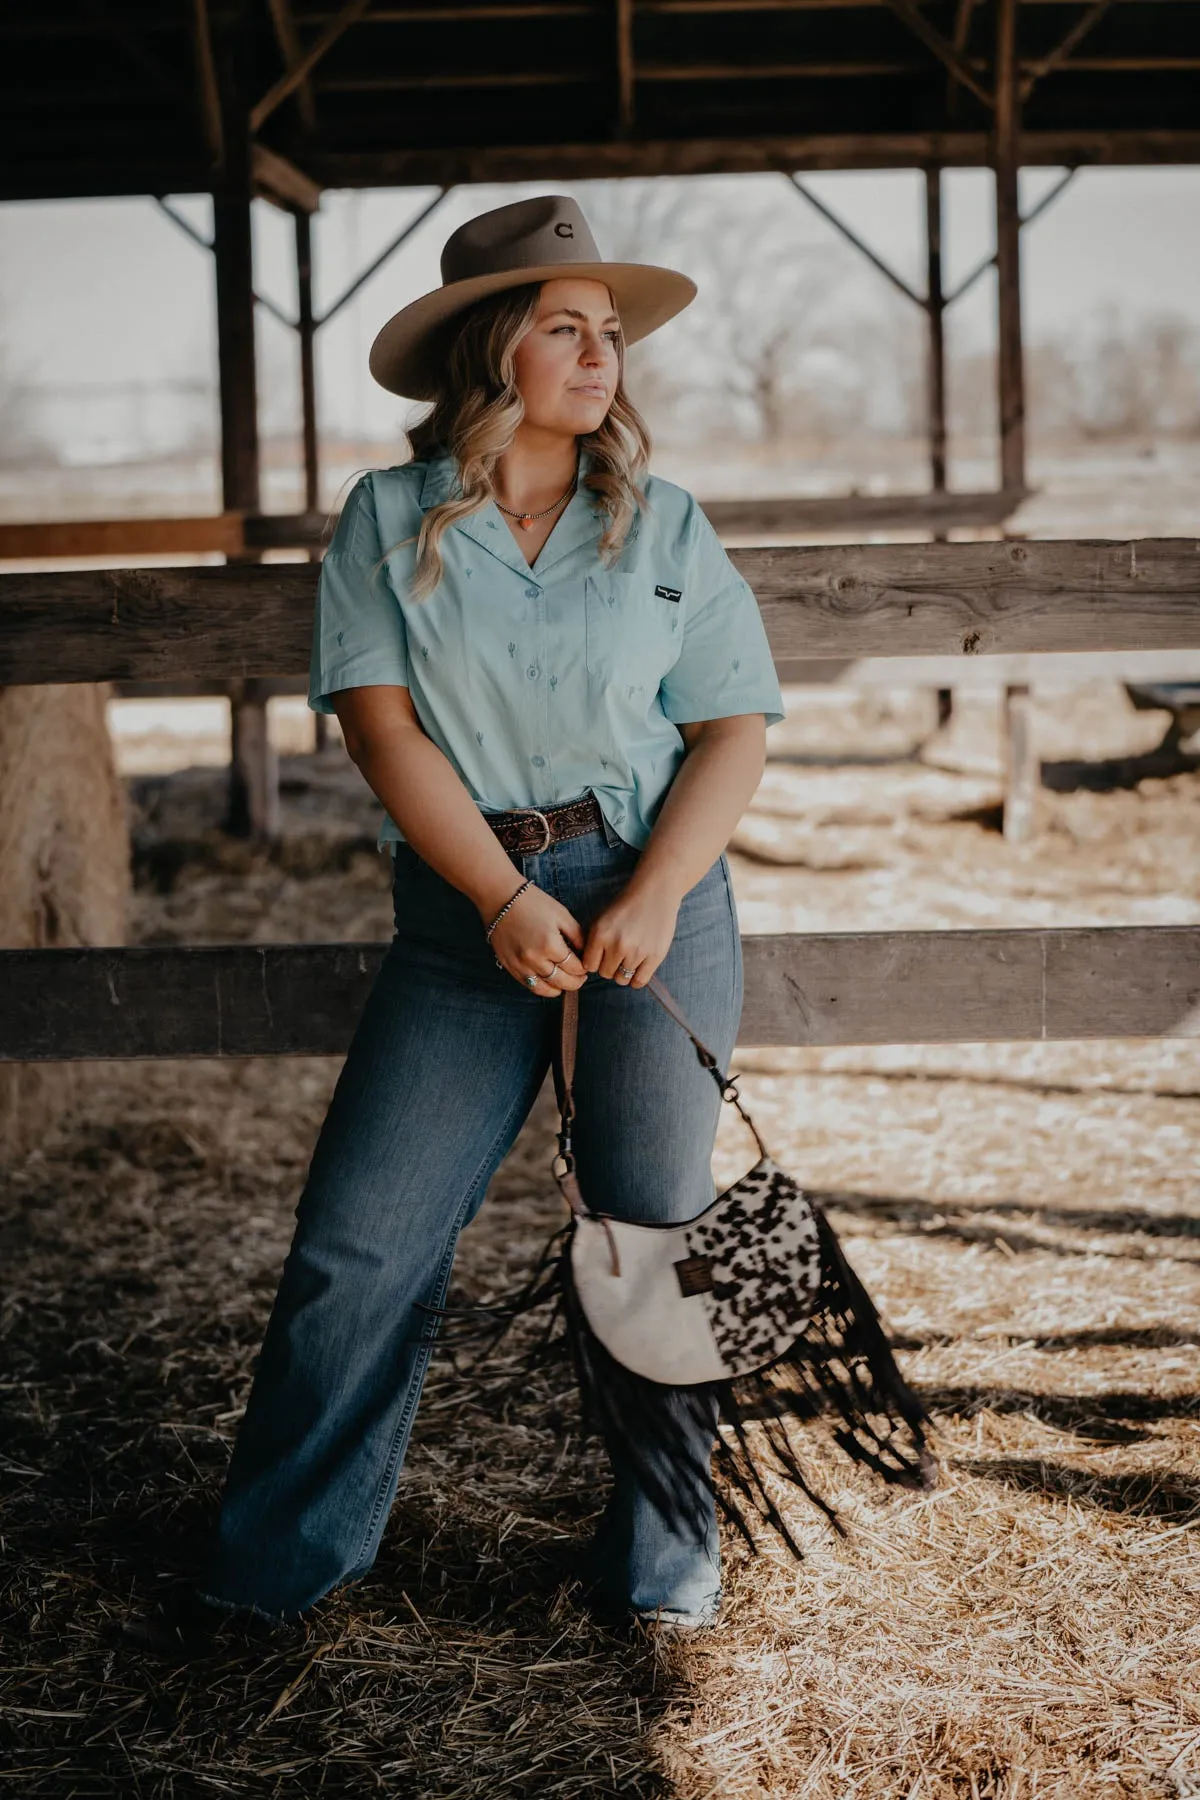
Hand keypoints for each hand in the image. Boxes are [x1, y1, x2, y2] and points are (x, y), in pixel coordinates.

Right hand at [488, 883, 586, 994]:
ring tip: (566, 982)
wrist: (501, 898)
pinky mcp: (510, 967)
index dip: (584, 969)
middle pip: (563, 982)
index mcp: (551, 944)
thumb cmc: (533, 903)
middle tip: (581, 977)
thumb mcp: (562, 915)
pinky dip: (543, 988)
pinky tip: (550, 982)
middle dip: (576, 981)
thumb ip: (577, 936)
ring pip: (546, 989)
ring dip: (560, 988)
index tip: (586, 965)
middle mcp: (535, 959)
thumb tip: (586, 953)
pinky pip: (529, 986)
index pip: (575, 967)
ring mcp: (521, 965)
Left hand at [580, 874, 679, 988]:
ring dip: (623, 972)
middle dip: (609, 966)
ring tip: (629, 958)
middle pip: (605, 973)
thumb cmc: (627, 905)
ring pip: (621, 979)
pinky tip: (638, 968)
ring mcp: (636, 952)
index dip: (595, 962)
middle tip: (618, 955)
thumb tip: (587, 966)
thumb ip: (592, 941)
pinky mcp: (654, 956)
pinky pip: (639, 982)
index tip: (602, 956)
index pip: (589, 965)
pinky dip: (636, 978)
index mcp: (600, 934)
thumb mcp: (602, 918)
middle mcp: (617, 944)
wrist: (655, 892)